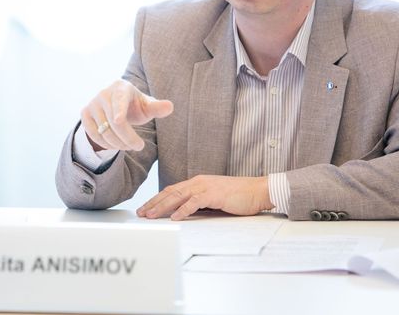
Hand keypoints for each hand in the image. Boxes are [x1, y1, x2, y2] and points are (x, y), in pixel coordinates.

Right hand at [81, 79, 172, 151]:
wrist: (114, 105)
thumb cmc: (135, 106)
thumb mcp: (147, 107)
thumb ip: (157, 108)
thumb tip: (170, 107)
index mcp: (121, 87)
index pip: (120, 101)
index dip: (119, 110)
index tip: (119, 121)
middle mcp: (104, 93)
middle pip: (115, 122)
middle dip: (128, 138)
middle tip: (139, 147)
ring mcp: (92, 103)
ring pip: (104, 131)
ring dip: (118, 143)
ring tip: (129, 145)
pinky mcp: (84, 113)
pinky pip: (94, 134)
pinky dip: (106, 144)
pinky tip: (116, 145)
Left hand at [136, 175, 270, 220]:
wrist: (258, 191)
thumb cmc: (238, 196)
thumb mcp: (214, 199)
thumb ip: (199, 203)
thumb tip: (183, 213)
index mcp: (197, 182)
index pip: (172, 190)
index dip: (157, 199)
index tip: (145, 208)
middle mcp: (198, 182)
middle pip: (170, 192)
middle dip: (153, 203)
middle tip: (140, 213)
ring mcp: (206, 187)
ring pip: (178, 196)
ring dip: (162, 206)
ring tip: (150, 215)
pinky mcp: (214, 194)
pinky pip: (195, 202)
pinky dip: (183, 210)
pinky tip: (174, 217)